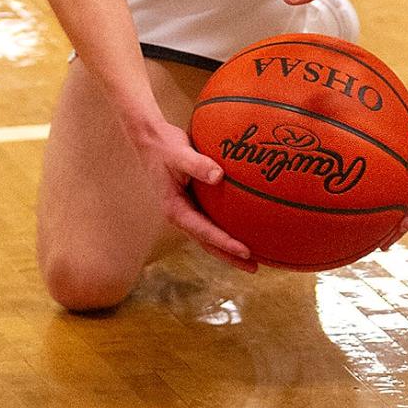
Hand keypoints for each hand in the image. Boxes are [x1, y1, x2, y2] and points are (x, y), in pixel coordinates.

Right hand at [131, 116, 256, 270]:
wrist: (152, 139)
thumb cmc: (165, 146)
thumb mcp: (179, 154)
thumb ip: (197, 164)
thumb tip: (219, 176)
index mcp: (175, 210)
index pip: (204, 232)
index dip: (225, 244)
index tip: (245, 252)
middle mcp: (181, 215)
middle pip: (207, 243)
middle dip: (230, 257)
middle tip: (255, 268)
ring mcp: (187, 211)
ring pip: (209, 236)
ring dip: (229, 247)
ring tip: (254, 258)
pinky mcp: (193, 203)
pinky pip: (212, 220)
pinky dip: (226, 228)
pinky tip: (244, 227)